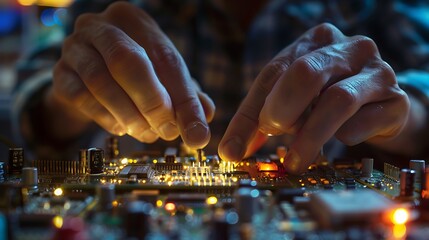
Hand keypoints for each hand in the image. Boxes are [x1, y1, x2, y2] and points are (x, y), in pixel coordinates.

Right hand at [52, 2, 213, 147]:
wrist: (88, 78)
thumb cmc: (135, 75)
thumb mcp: (165, 80)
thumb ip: (186, 98)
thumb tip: (203, 123)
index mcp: (134, 20)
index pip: (165, 57)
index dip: (183, 97)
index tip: (195, 129)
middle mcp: (100, 26)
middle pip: (127, 60)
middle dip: (152, 102)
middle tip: (168, 131)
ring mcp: (74, 48)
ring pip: (100, 80)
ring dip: (129, 114)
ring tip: (148, 134)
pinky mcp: (60, 74)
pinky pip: (81, 97)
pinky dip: (105, 117)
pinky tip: (122, 127)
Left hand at [219, 23, 408, 172]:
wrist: (383, 105)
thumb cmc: (329, 98)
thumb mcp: (292, 100)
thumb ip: (259, 120)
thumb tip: (231, 152)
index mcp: (317, 41)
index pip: (274, 72)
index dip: (249, 112)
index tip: (234, 149)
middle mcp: (350, 48)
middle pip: (306, 74)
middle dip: (281, 110)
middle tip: (271, 133)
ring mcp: (377, 72)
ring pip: (337, 100)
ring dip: (309, 135)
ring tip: (296, 160)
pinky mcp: (396, 102)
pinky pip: (362, 123)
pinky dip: (343, 138)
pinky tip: (340, 139)